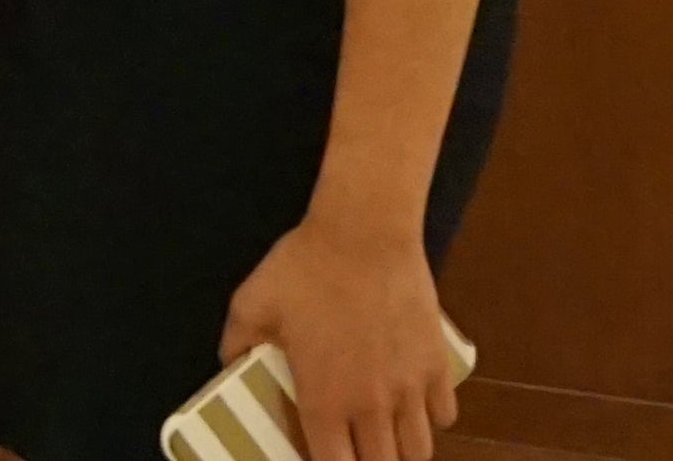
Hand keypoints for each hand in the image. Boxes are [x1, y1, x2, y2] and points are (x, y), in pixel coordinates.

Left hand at [222, 214, 459, 460]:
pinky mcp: (438, 365)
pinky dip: (431, 418)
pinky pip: (444, 414)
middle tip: (353, 448)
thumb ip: (237, 341)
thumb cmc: (305, 268)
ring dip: (401, 450)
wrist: (364, 235)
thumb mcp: (252, 302)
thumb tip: (228, 363)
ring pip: (418, 450)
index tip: (319, 455)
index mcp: (324, 400)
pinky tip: (414, 404)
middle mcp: (371, 406)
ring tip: (385, 439)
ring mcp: (411, 389)